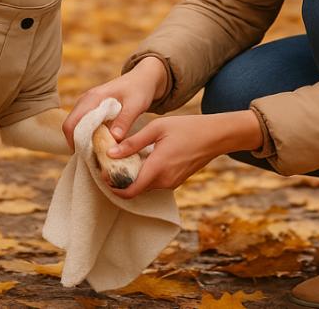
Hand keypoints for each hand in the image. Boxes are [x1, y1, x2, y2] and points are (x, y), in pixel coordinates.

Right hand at [62, 56, 167, 150]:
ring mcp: (87, 104)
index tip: (88, 156)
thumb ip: (124, 121)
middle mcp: (85, 100)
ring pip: (76, 126)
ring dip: (82, 141)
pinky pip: (83, 125)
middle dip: (78, 143)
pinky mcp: (92, 108)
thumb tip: (113, 138)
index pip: (72, 123)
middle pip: (70, 126)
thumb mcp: (136, 105)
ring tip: (97, 154)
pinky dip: (88, 136)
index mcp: (93, 98)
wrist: (143, 78)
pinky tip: (100, 145)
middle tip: (93, 159)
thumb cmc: (140, 90)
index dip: (75, 141)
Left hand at [104, 110, 262, 198]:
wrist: (215, 136)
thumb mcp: (157, 128)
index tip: (103, 175)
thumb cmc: (187, 127)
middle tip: (109, 164)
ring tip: (123, 159)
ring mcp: (172, 183)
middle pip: (135, 190)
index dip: (112, 187)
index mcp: (157, 168)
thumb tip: (111, 153)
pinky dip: (144, 175)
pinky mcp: (176, 181)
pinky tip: (141, 160)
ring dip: (132, 178)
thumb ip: (133, 142)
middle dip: (120, 181)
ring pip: (145, 186)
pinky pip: (155, 182)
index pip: (129, 190)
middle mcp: (164, 181)